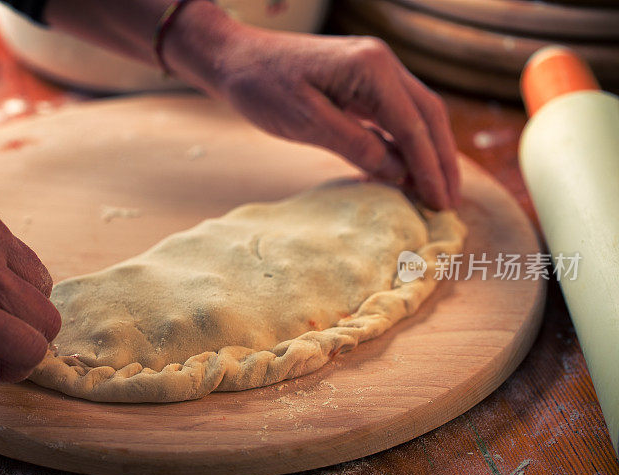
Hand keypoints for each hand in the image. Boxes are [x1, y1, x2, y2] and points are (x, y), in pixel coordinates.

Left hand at [166, 7, 459, 209]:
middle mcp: (382, 64)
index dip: (429, 168)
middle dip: (442, 161)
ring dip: (430, 152)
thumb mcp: (307, 122)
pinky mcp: (361, 83)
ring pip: (417, 115)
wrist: (235, 59)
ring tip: (438, 191)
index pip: (412, 126)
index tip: (440, 203)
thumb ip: (356, 146)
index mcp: (371, 69)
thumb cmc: (263, 87)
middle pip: (428, 116)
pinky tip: (408, 170)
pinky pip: (395, 115)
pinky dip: (406, 143)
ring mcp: (374, 71)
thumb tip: (400, 173)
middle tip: (450, 203)